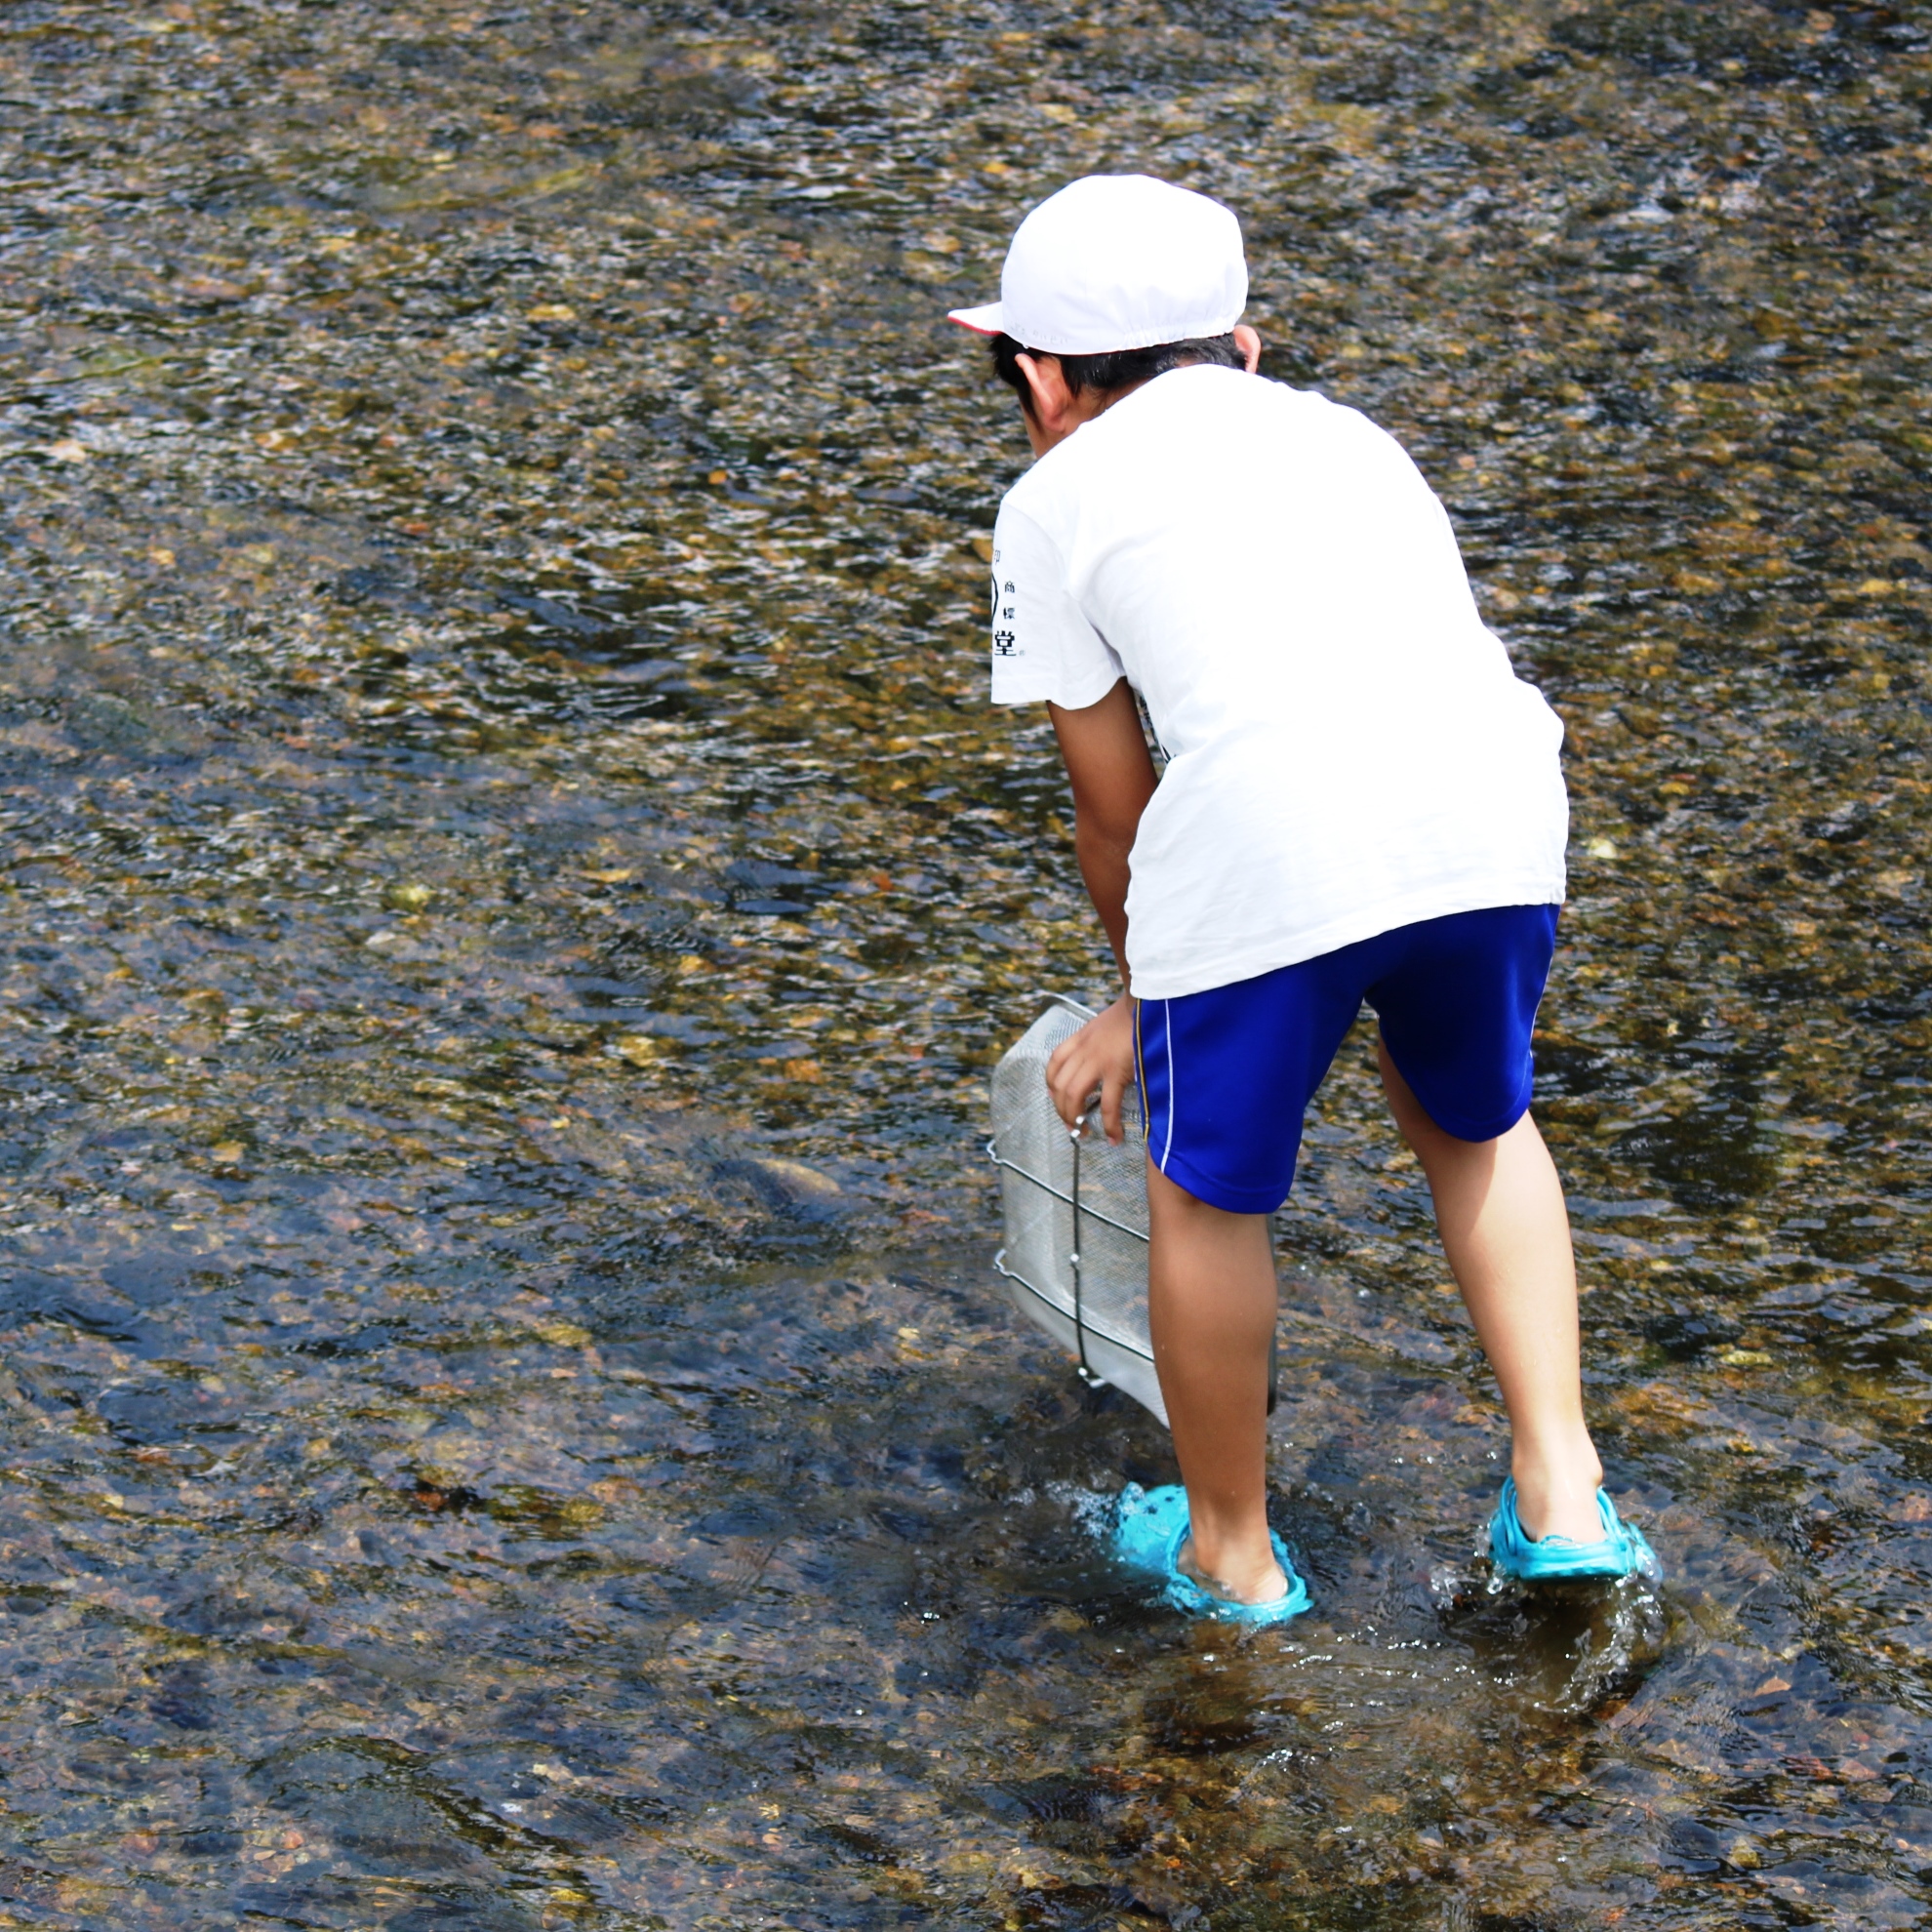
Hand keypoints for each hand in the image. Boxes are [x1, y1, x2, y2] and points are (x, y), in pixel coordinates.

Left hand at [1045, 994, 1136, 1144]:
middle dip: (1062, 1111)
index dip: (1051, 1086)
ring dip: (1075, 1119)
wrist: (1150, 1001)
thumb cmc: (1134, 1014)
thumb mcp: (1105, 1025)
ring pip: (1074, 1096)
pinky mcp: (1117, 1070)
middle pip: (1059, 1086)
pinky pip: (1108, 1104)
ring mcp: (1097, 1060)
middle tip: (1073, 1126)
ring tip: (1085, 1134)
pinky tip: (1114, 1136)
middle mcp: (1083, 1050)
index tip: (1057, 1099)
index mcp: (1080, 1038)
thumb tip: (1099, 1063)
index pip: (1054, 1064)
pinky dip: (1109, 1124)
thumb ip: (1096, 1042)